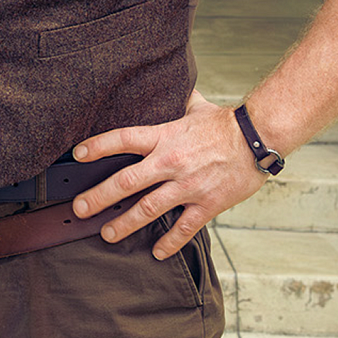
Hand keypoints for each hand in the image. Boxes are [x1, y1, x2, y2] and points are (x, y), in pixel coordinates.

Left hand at [68, 89, 267, 259]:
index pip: (122, 139)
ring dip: (125, 223)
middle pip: (126, 181)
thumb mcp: (196, 107)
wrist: (260, 138)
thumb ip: (176, 102)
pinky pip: (184, 228)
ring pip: (148, 208)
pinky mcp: (207, 204)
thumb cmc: (227, 123)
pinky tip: (156, 252)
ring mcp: (188, 186)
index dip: (97, 147)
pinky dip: (169, 242)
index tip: (77, 155)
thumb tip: (169, 86)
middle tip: (80, 208)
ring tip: (107, 233)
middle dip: (99, 197)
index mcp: (164, 137)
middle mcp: (170, 163)